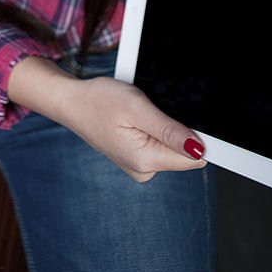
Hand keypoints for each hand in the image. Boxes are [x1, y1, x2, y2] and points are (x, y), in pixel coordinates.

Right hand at [7, 56, 205, 181]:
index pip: (193, 158)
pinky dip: (155, 129)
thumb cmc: (99, 100)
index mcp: (145, 161)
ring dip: (164, 127)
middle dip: (176, 128)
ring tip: (140, 113)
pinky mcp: (136, 158)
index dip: (197, 136)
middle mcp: (143, 171)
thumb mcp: (137, 107)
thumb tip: (198, 149)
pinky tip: (137, 119)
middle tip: (152, 109)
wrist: (72, 102)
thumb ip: (168, 130)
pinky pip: (159, 145)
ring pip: (171, 147)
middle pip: (184, 153)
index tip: (181, 118)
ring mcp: (139, 166)